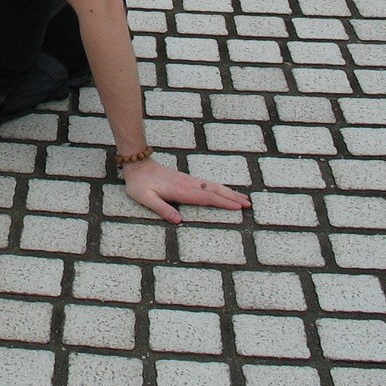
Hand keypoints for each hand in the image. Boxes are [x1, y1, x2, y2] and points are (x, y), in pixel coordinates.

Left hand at [122, 158, 251, 223]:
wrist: (137, 164)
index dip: (223, 202)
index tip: (238, 207)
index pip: (206, 198)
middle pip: (214, 190)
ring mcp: (188, 180)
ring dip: (228, 192)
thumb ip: (162, 209)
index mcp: (181, 191)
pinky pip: (207, 183)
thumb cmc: (139, 184)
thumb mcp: (145, 199)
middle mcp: (188, 184)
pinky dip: (219, 188)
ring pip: (212, 186)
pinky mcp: (186, 179)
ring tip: (243, 198)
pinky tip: (223, 191)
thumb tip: (179, 221)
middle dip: (232, 197)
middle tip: (248, 204)